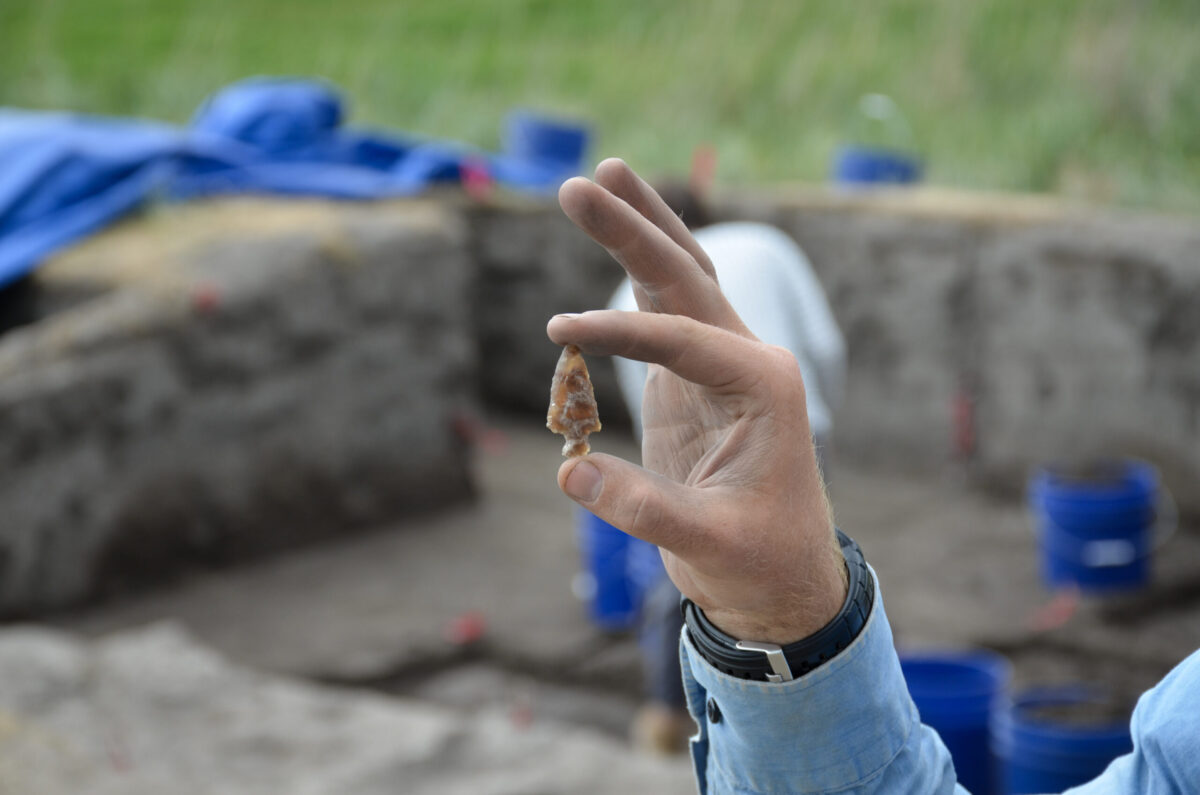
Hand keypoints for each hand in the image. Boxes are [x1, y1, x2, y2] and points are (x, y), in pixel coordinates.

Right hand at [548, 159, 846, 644]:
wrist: (782, 582)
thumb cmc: (758, 563)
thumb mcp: (706, 542)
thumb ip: (642, 507)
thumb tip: (570, 470)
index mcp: (763, 384)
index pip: (679, 336)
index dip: (617, 329)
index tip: (560, 330)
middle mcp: (747, 359)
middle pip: (685, 275)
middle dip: (633, 228)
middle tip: (578, 181)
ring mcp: (720, 365)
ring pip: (680, 280)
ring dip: (641, 230)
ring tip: (602, 174)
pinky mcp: (694, 381)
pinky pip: (661, 316)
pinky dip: (634, 276)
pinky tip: (616, 238)